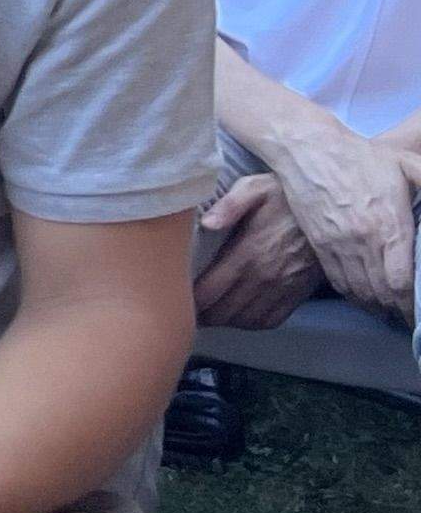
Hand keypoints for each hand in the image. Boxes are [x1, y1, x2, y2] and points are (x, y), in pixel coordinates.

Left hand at [194, 175, 325, 329]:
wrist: (337, 213)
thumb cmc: (288, 197)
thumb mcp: (256, 188)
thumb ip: (229, 204)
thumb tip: (207, 223)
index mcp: (248, 254)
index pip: (209, 291)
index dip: (188, 301)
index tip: (174, 298)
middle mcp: (264, 278)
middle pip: (223, 312)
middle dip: (202, 315)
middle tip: (186, 310)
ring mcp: (283, 289)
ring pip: (245, 321)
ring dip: (224, 321)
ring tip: (209, 313)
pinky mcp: (298, 294)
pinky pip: (271, 320)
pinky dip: (251, 323)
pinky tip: (239, 314)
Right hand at [244, 122, 416, 318]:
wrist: (309, 152)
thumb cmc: (362, 158)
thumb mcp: (407, 166)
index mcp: (388, 224)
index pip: (401, 281)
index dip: (412, 304)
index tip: (420, 313)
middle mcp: (362, 241)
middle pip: (382, 293)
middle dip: (399, 310)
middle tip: (411, 318)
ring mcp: (337, 246)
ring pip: (361, 292)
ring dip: (379, 307)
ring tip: (393, 312)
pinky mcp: (320, 246)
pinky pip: (340, 282)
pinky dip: (356, 297)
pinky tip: (368, 299)